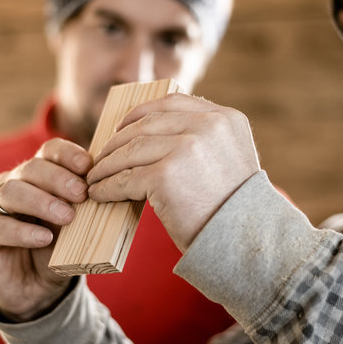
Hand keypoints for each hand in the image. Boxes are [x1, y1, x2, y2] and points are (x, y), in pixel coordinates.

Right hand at [0, 138, 92, 321]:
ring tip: (66, 217)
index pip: (50, 152)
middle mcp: (11, 184)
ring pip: (11, 192)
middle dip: (58, 179)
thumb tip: (109, 193)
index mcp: (38, 176)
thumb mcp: (78, 230)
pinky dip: (21, 231)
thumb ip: (87, 210)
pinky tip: (43, 238)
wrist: (36, 292)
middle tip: (81, 194)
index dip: (68, 155)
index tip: (88, 166)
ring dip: (42, 202)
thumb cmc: (58, 253)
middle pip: (31, 168)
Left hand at [87, 94, 259, 252]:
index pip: (171, 102)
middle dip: (117, 141)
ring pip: (131, 150)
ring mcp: (186, 148)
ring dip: (107, 165)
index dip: (140, 113)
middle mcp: (207, 126)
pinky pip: (125, 178)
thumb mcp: (231, 159)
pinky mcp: (166, 175)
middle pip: (146, 125)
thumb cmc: (235, 208)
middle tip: (101, 156)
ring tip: (95, 178)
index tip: (121, 126)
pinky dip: (107, 186)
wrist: (247, 241)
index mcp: (225, 118)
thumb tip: (157, 133)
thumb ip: (205, 138)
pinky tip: (100, 194)